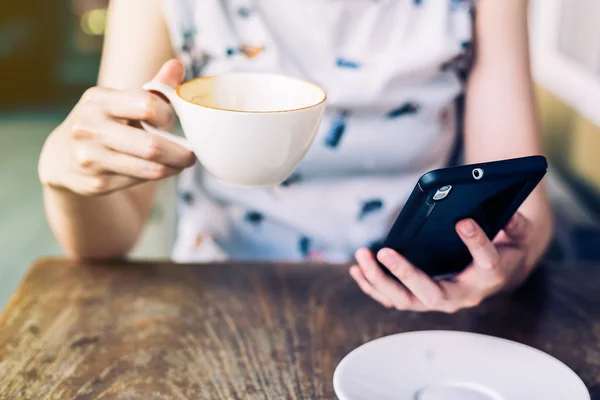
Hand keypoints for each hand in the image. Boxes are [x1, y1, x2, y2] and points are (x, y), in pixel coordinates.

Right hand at [38, 59, 194, 195]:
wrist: (62, 157)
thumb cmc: (103, 122)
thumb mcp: (120, 100)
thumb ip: (152, 87)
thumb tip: (177, 65)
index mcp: (99, 100)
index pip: (147, 105)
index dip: (169, 115)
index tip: (174, 121)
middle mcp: (90, 128)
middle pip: (151, 145)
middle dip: (180, 152)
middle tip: (193, 153)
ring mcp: (91, 158)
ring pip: (149, 168)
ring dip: (173, 167)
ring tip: (183, 163)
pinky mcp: (96, 183)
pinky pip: (139, 181)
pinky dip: (158, 176)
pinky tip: (163, 170)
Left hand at [350, 212, 535, 312]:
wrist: (500, 273)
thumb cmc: (507, 250)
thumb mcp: (520, 234)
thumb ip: (515, 224)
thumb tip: (505, 213)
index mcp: (490, 276)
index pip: (485, 261)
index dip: (476, 241)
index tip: (463, 221)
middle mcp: (462, 295)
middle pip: (431, 294)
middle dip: (405, 274)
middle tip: (385, 251)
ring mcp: (439, 299)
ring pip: (405, 300)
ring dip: (380, 280)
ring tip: (362, 256)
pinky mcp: (422, 298)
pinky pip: (393, 298)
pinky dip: (372, 286)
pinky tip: (357, 269)